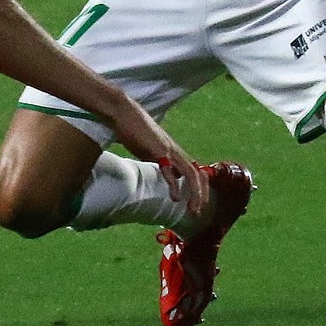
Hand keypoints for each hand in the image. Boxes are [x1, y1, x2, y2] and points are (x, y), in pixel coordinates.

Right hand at [106, 103, 209, 222]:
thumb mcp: (151, 149)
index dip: (200, 188)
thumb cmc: (133, 129)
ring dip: (194, 193)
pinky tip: (175, 198)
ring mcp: (169, 151)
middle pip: (198, 174)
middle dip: (201, 194)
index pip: (196, 171)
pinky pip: (170, 171)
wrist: (124, 113)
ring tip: (192, 209)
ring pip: (190, 174)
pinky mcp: (158, 151)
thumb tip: (168, 173)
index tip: (197, 203)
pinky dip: (174, 186)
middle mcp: (176, 151)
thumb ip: (160, 160)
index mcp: (175, 151)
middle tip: (198, 212)